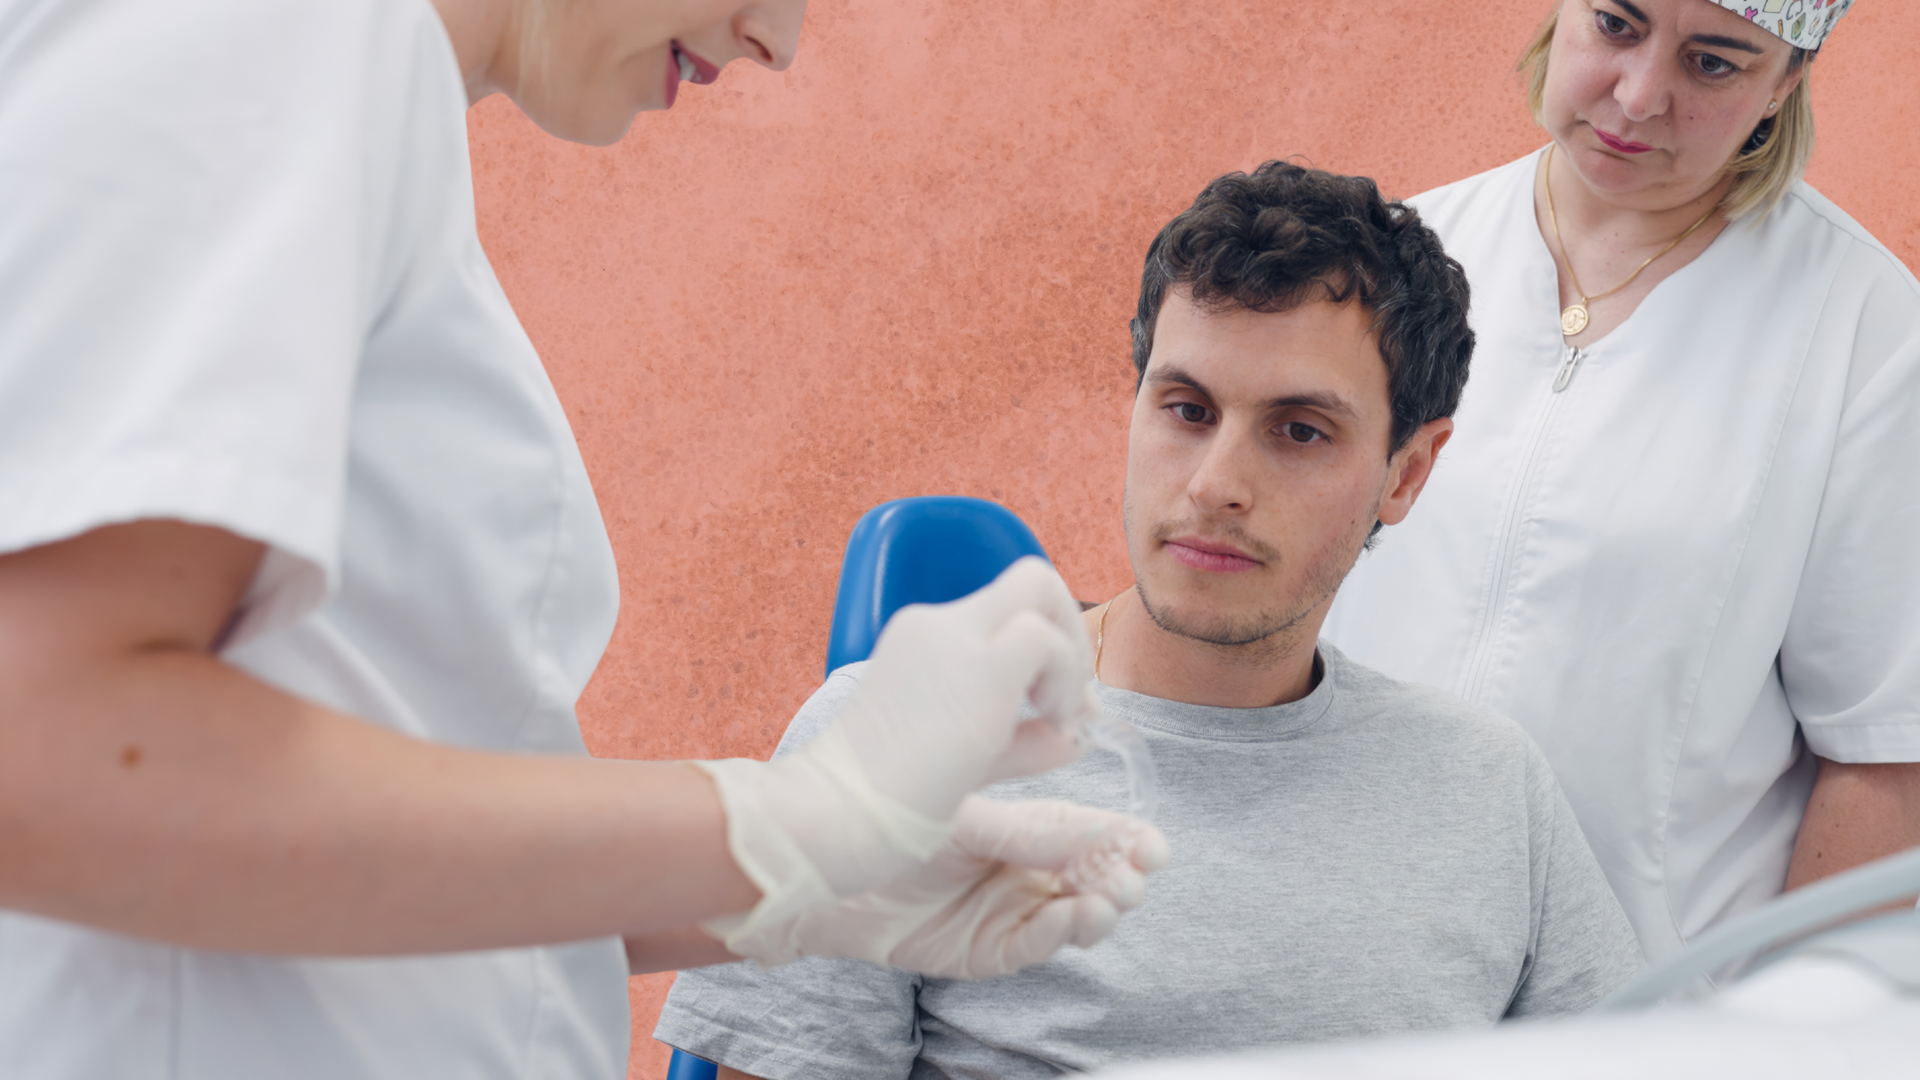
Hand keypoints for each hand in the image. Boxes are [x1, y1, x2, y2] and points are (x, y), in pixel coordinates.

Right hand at [695, 558, 1106, 958]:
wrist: (835, 813)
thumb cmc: (886, 801)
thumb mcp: (967, 757)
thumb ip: (1024, 738)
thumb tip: (1081, 730)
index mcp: (925, 640)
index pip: (1004, 608)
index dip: (1045, 639)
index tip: (1049, 702)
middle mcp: (938, 625)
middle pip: (1031, 578)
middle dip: (1068, 628)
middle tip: (1064, 698)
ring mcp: (954, 638)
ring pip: (1043, 591)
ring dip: (1070, 658)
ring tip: (1055, 719)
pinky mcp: (978, 668)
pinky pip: (1045, 639)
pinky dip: (1066, 677)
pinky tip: (1049, 724)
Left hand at [768, 797, 1170, 976]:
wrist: (828, 869)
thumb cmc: (893, 825)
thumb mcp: (970, 817)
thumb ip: (1031, 828)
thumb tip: (1103, 828)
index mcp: (1025, 830)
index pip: (1088, 835)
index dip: (1124, 840)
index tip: (1154, 845)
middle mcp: (1023, 873)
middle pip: (1089, 881)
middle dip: (1119, 878)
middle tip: (1136, 875)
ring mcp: (1006, 914)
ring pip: (1069, 919)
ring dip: (1096, 910)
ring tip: (1110, 899)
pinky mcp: (984, 952)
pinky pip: (1031, 946)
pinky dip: (1055, 934)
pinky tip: (1071, 917)